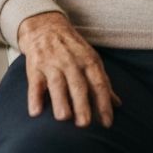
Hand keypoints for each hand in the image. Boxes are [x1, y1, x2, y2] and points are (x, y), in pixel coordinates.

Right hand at [16, 11, 120, 127]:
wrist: (46, 27)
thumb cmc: (72, 49)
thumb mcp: (90, 60)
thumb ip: (102, 82)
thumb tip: (117, 104)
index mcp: (89, 61)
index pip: (99, 83)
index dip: (104, 103)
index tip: (107, 123)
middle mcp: (71, 62)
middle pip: (78, 85)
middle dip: (82, 104)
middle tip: (85, 124)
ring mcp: (52, 64)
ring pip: (57, 84)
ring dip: (60, 101)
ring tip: (64, 118)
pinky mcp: (35, 67)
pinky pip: (35, 84)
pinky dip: (35, 97)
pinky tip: (36, 112)